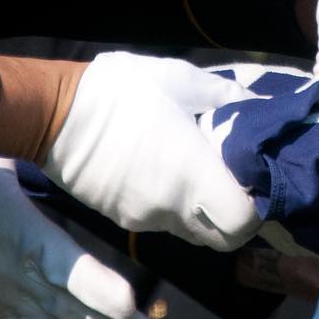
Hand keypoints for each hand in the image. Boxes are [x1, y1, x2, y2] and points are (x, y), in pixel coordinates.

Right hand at [44, 53, 258, 249]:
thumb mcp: (179, 80)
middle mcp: (171, 207)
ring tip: (198, 172)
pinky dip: (173, 208)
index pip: (242, 222)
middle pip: (221, 238)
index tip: (252, 180)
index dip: (255, 206)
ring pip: (191, 233)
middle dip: (234, 217)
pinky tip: (165, 173)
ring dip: (203, 213)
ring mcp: (144, 219)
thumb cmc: (121, 92)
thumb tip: (263, 105)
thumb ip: (227, 97)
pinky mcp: (122, 220)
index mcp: (192, 174)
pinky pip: (161, 224)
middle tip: (231, 181)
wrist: (55, 115)